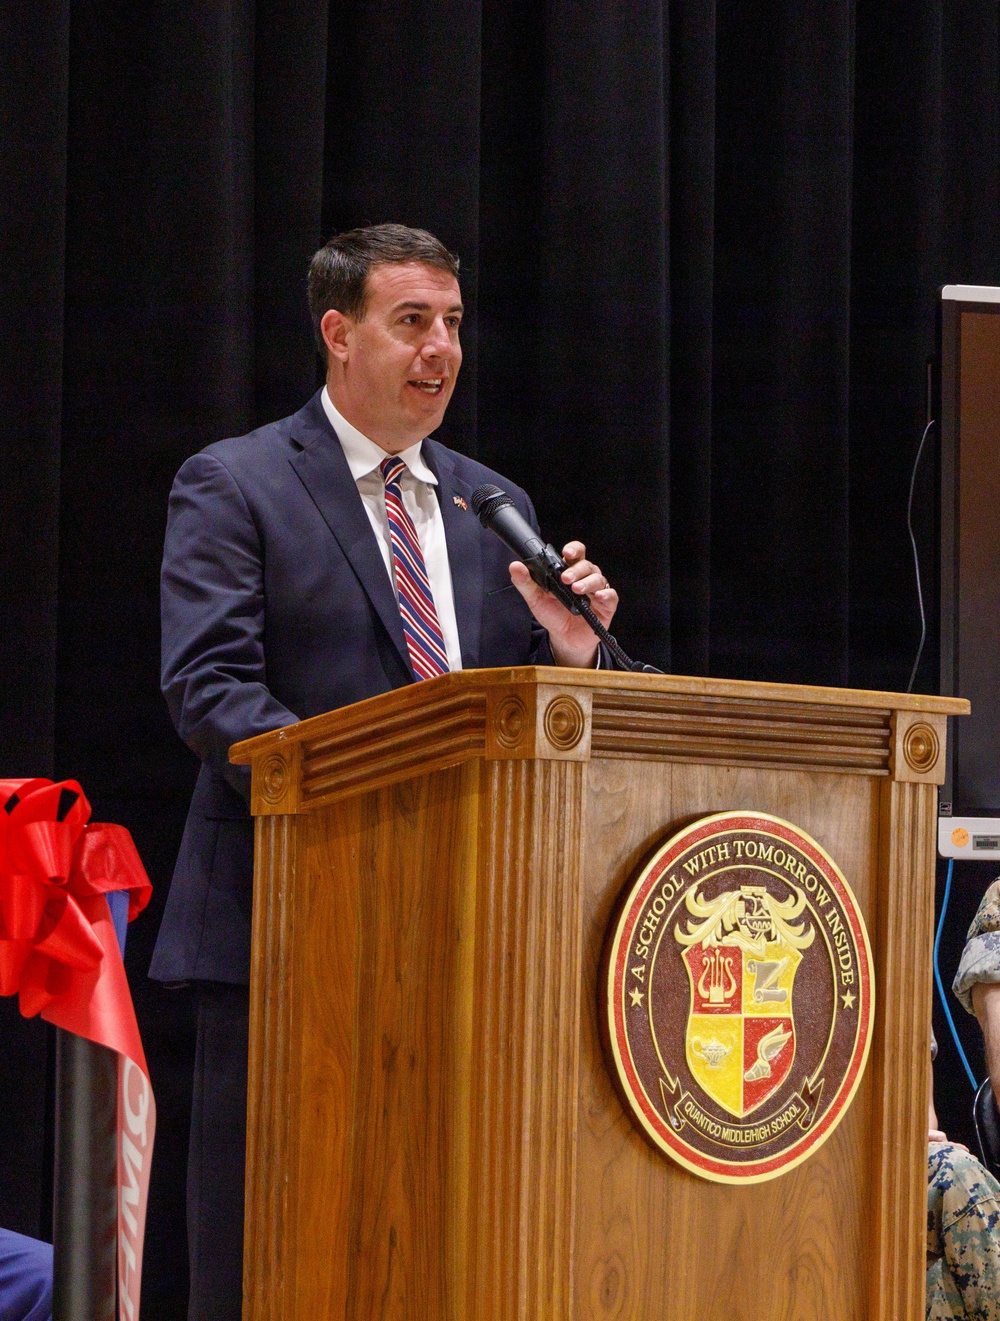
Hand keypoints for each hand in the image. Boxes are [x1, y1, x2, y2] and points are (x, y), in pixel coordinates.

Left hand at [509, 541, 617, 667]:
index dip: (573, 549)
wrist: (563, 639)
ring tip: (576, 589)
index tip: (566, 553)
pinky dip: (606, 594)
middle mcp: (585, 578)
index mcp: (570, 571)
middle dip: (576, 570)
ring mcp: (596, 591)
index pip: (576, 554)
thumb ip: (526, 583)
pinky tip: (598, 597)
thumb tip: (515, 566)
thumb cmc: (553, 615)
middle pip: (587, 565)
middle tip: (565, 578)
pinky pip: (611, 596)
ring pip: (598, 578)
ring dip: (587, 582)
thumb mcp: (536, 599)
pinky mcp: (606, 606)